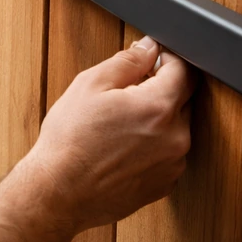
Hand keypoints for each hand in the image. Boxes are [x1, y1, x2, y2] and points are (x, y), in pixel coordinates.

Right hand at [25, 36, 195, 232]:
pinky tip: (122, 147)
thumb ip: (127, 62)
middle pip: (182, 100)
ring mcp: (173, 164)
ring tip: (119, 125)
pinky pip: (167, 155)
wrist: (59, 192)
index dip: (168, 58)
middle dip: (160, 89)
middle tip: (125, 93)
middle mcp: (176, 137)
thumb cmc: (69, 140)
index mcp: (158, 107)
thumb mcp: (90, 85)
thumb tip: (148, 48)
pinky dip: (152, 146)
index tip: (153, 58)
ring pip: (175, 128)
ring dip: (156, 120)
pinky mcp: (164, 184)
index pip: (183, 71)